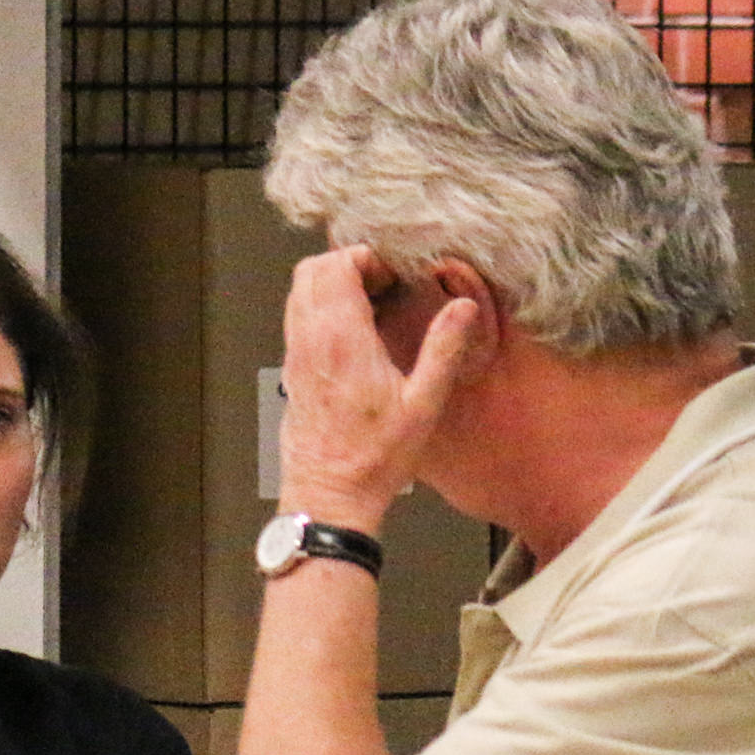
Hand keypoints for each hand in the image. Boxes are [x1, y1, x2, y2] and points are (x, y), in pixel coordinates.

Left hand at [276, 245, 486, 532]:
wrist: (330, 496)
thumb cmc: (373, 459)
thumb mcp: (423, 404)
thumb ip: (443, 349)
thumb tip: (463, 308)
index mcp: (342, 340)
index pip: (336, 267)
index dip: (365, 258)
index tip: (391, 274)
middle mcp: (311, 342)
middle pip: (311, 270)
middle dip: (346, 263)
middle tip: (380, 282)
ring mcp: (296, 357)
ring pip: (298, 293)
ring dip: (329, 285)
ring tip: (368, 304)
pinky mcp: (291, 373)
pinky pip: (296, 321)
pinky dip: (318, 310)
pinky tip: (352, 333)